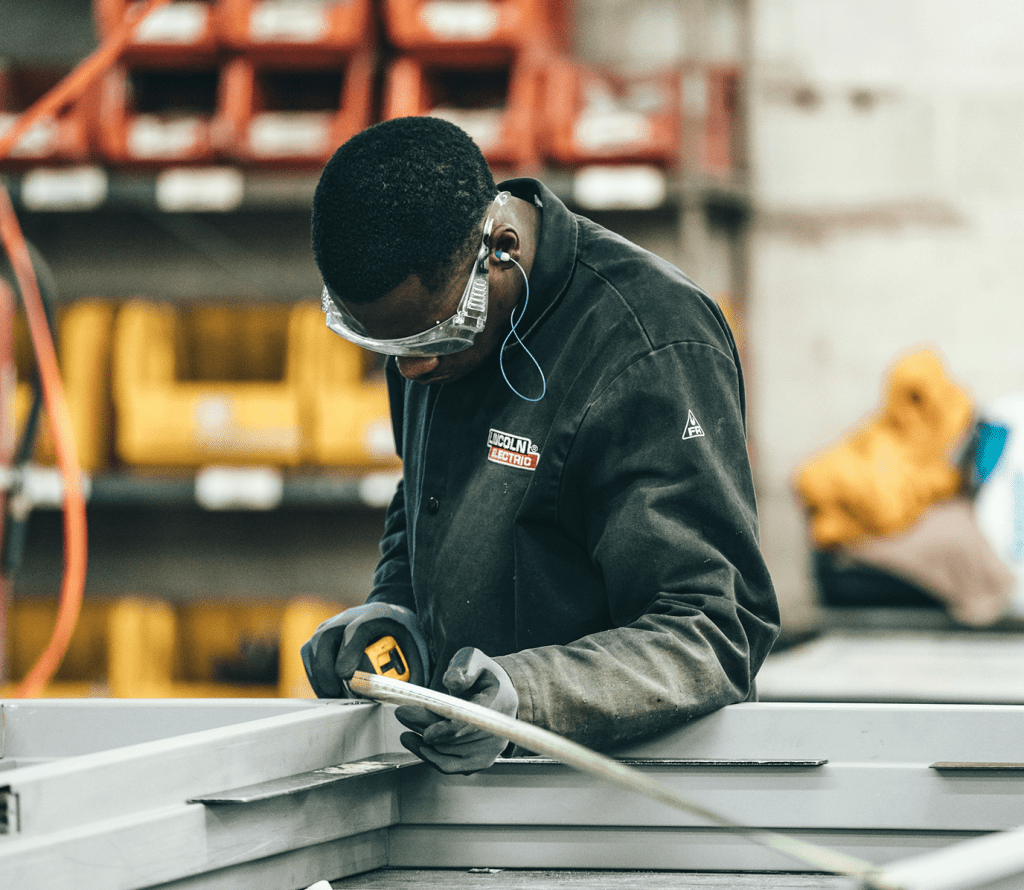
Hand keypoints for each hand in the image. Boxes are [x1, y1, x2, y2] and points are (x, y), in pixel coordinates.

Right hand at [300, 602, 429, 697]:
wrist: (388, 617)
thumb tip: (409, 700)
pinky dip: (315, 675)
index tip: (347, 674)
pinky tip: (329, 690)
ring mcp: (331, 625)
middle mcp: (347, 617)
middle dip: (327, 667)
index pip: (357, 628)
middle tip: (337, 693)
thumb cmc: (402, 635)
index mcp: (375, 615)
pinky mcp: (320, 637)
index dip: (349, 650)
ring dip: (319, 675)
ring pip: (313, 646)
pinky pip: (309, 655)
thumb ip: (414, 671)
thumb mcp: (415, 647)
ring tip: (333, 696)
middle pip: (326, 635)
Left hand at [396, 647, 517, 773]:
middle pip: (456, 738)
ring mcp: (491, 748)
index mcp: (500, 701)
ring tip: (406, 724)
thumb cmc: (482, 674)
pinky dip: (431, 757)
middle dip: (426, 726)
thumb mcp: (473, 659)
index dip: (448, 730)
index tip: (426, 733)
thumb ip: (463, 666)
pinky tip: (416, 744)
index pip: (473, 722)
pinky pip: (452, 765)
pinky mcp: (481, 760)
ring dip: (424, 740)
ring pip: (449, 751)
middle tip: (403, 714)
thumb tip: (452, 681)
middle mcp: (500, 730)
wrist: (498, 691)